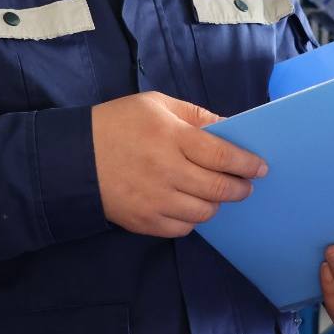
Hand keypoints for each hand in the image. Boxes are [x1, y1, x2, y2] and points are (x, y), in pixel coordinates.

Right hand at [92, 92, 266, 237]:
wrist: (73, 158)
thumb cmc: (116, 124)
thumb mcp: (155, 104)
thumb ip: (194, 115)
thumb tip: (228, 127)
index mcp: (170, 137)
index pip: (222, 155)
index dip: (247, 163)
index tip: (260, 167)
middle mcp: (166, 171)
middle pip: (218, 188)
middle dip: (240, 187)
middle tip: (246, 185)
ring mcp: (155, 200)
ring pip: (204, 212)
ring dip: (216, 204)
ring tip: (216, 194)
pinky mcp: (144, 221)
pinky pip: (182, 229)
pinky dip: (192, 220)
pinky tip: (190, 206)